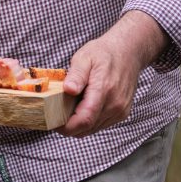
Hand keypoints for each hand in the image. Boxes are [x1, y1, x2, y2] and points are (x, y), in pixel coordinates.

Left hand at [57, 11, 166, 137]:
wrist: (128, 53)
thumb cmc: (103, 53)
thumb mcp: (84, 57)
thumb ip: (76, 75)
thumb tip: (68, 90)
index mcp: (104, 90)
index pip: (84, 119)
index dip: (66, 127)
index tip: (52, 123)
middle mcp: (115, 104)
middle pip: (87, 128)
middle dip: (68, 127)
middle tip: (54, 116)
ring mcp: (120, 110)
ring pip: (93, 129)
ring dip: (78, 124)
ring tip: (66, 110)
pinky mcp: (122, 113)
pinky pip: (101, 124)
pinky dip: (88, 121)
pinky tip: (81, 108)